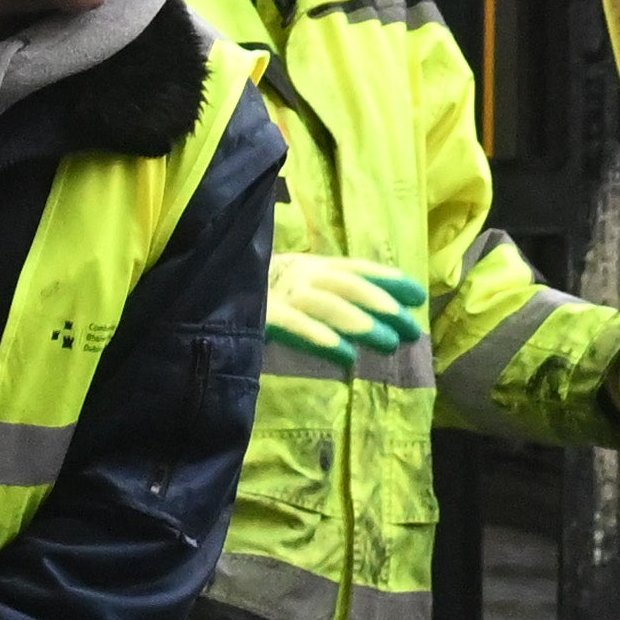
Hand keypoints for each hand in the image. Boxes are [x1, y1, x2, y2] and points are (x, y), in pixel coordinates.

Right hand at [263, 253, 429, 377]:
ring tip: (389, 343)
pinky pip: (293, 325)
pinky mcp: (259, 313)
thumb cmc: (257, 296)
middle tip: (411, 330)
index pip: (355, 269)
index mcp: (308, 265)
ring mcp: (278, 292)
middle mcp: (297, 273)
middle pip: (347, 284)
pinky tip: (344, 354)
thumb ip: (329, 300)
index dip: (387, 279)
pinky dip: (319, 338)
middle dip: (382, 305)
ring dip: (359, 322)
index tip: (418, 295)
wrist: (202, 296)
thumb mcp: (296, 292)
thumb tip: (381, 319)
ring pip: (326, 303)